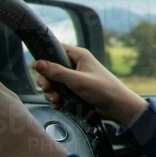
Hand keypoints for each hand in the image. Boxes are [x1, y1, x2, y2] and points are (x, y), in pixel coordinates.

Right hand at [33, 44, 147, 128]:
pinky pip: (59, 92)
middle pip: (51, 68)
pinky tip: (59, 105)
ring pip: (54, 82)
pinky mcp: (75, 90)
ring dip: (51, 92)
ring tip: (57, 101)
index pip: (55, 49)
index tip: (37, 69)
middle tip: (48, 89)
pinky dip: (57, 98)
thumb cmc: (103, 90)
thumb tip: (36, 63)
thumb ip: (57, 72)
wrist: (118, 107)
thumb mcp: (78, 81)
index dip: (44, 57)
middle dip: (46, 80)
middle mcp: (76, 65)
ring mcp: (75, 78)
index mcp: (78, 55)